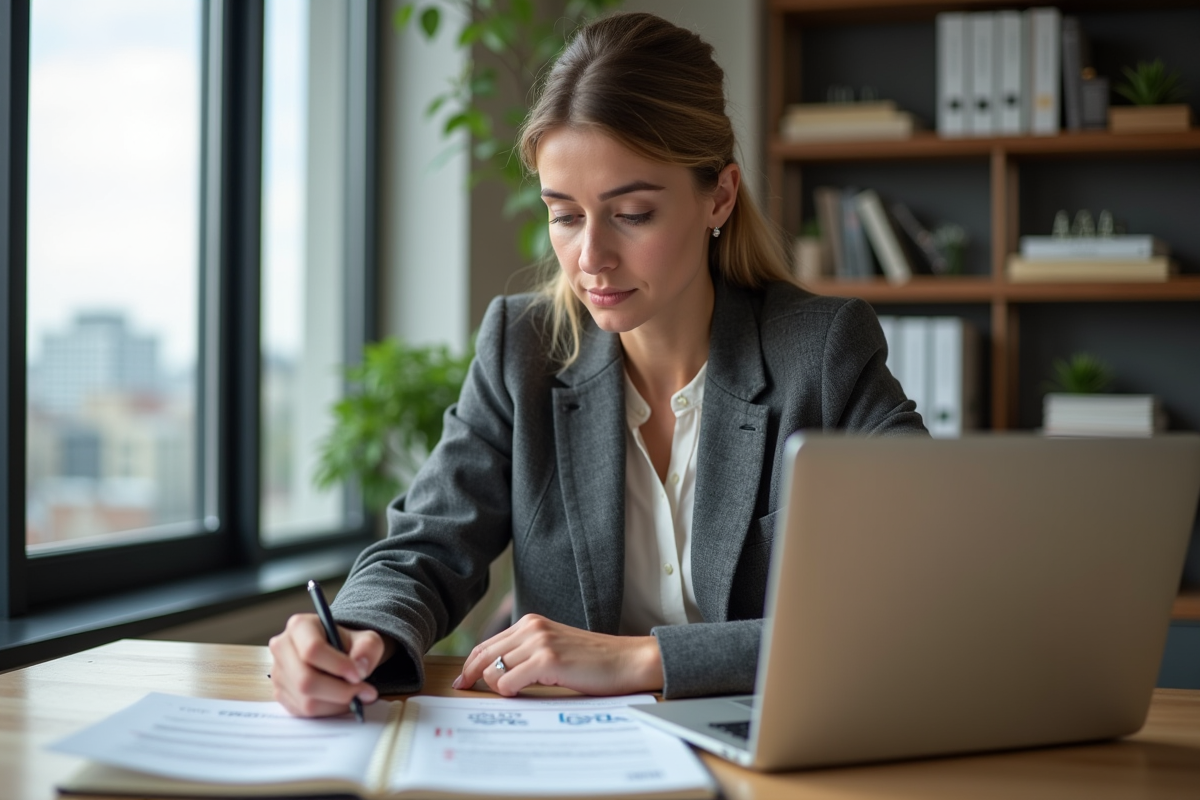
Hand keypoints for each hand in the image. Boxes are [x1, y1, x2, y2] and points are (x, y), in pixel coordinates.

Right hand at [268, 613, 392, 716]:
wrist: (337, 654)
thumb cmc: (349, 644)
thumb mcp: (366, 639)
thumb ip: (368, 648)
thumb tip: (359, 667)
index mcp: (300, 626)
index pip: (312, 649)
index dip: (337, 666)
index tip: (358, 675)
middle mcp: (282, 648)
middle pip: (305, 680)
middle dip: (339, 691)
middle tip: (364, 692)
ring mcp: (278, 673)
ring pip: (305, 700)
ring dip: (336, 704)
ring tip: (357, 697)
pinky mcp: (280, 693)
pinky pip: (303, 712)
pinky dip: (328, 711)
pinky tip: (341, 701)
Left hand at [453, 614, 662, 696]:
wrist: (628, 661)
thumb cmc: (594, 662)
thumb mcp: (554, 649)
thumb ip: (528, 653)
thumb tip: (497, 674)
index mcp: (531, 623)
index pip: (487, 644)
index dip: (470, 664)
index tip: (462, 681)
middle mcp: (531, 627)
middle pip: (483, 655)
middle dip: (470, 676)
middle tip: (463, 691)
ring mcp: (539, 642)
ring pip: (493, 670)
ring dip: (496, 688)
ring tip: (512, 695)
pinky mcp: (547, 660)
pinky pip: (508, 682)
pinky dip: (508, 693)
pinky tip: (521, 695)